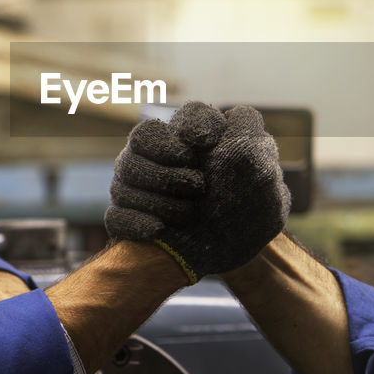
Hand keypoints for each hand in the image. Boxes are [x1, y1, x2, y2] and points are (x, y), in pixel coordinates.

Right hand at [104, 101, 290, 282]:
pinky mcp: (126, 219)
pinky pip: (115, 216)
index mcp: (178, 140)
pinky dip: (137, 222)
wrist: (237, 247)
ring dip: (159, 200)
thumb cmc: (248, 201)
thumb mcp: (258, 162)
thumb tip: (212, 126)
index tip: (201, 150)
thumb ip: (243, 127)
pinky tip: (160, 230)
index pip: (153, 129)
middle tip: (200, 188)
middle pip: (134, 150)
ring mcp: (134, 189)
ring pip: (122, 182)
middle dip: (169, 174)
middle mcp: (150, 160)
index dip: (174, 139)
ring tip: (189, 215)